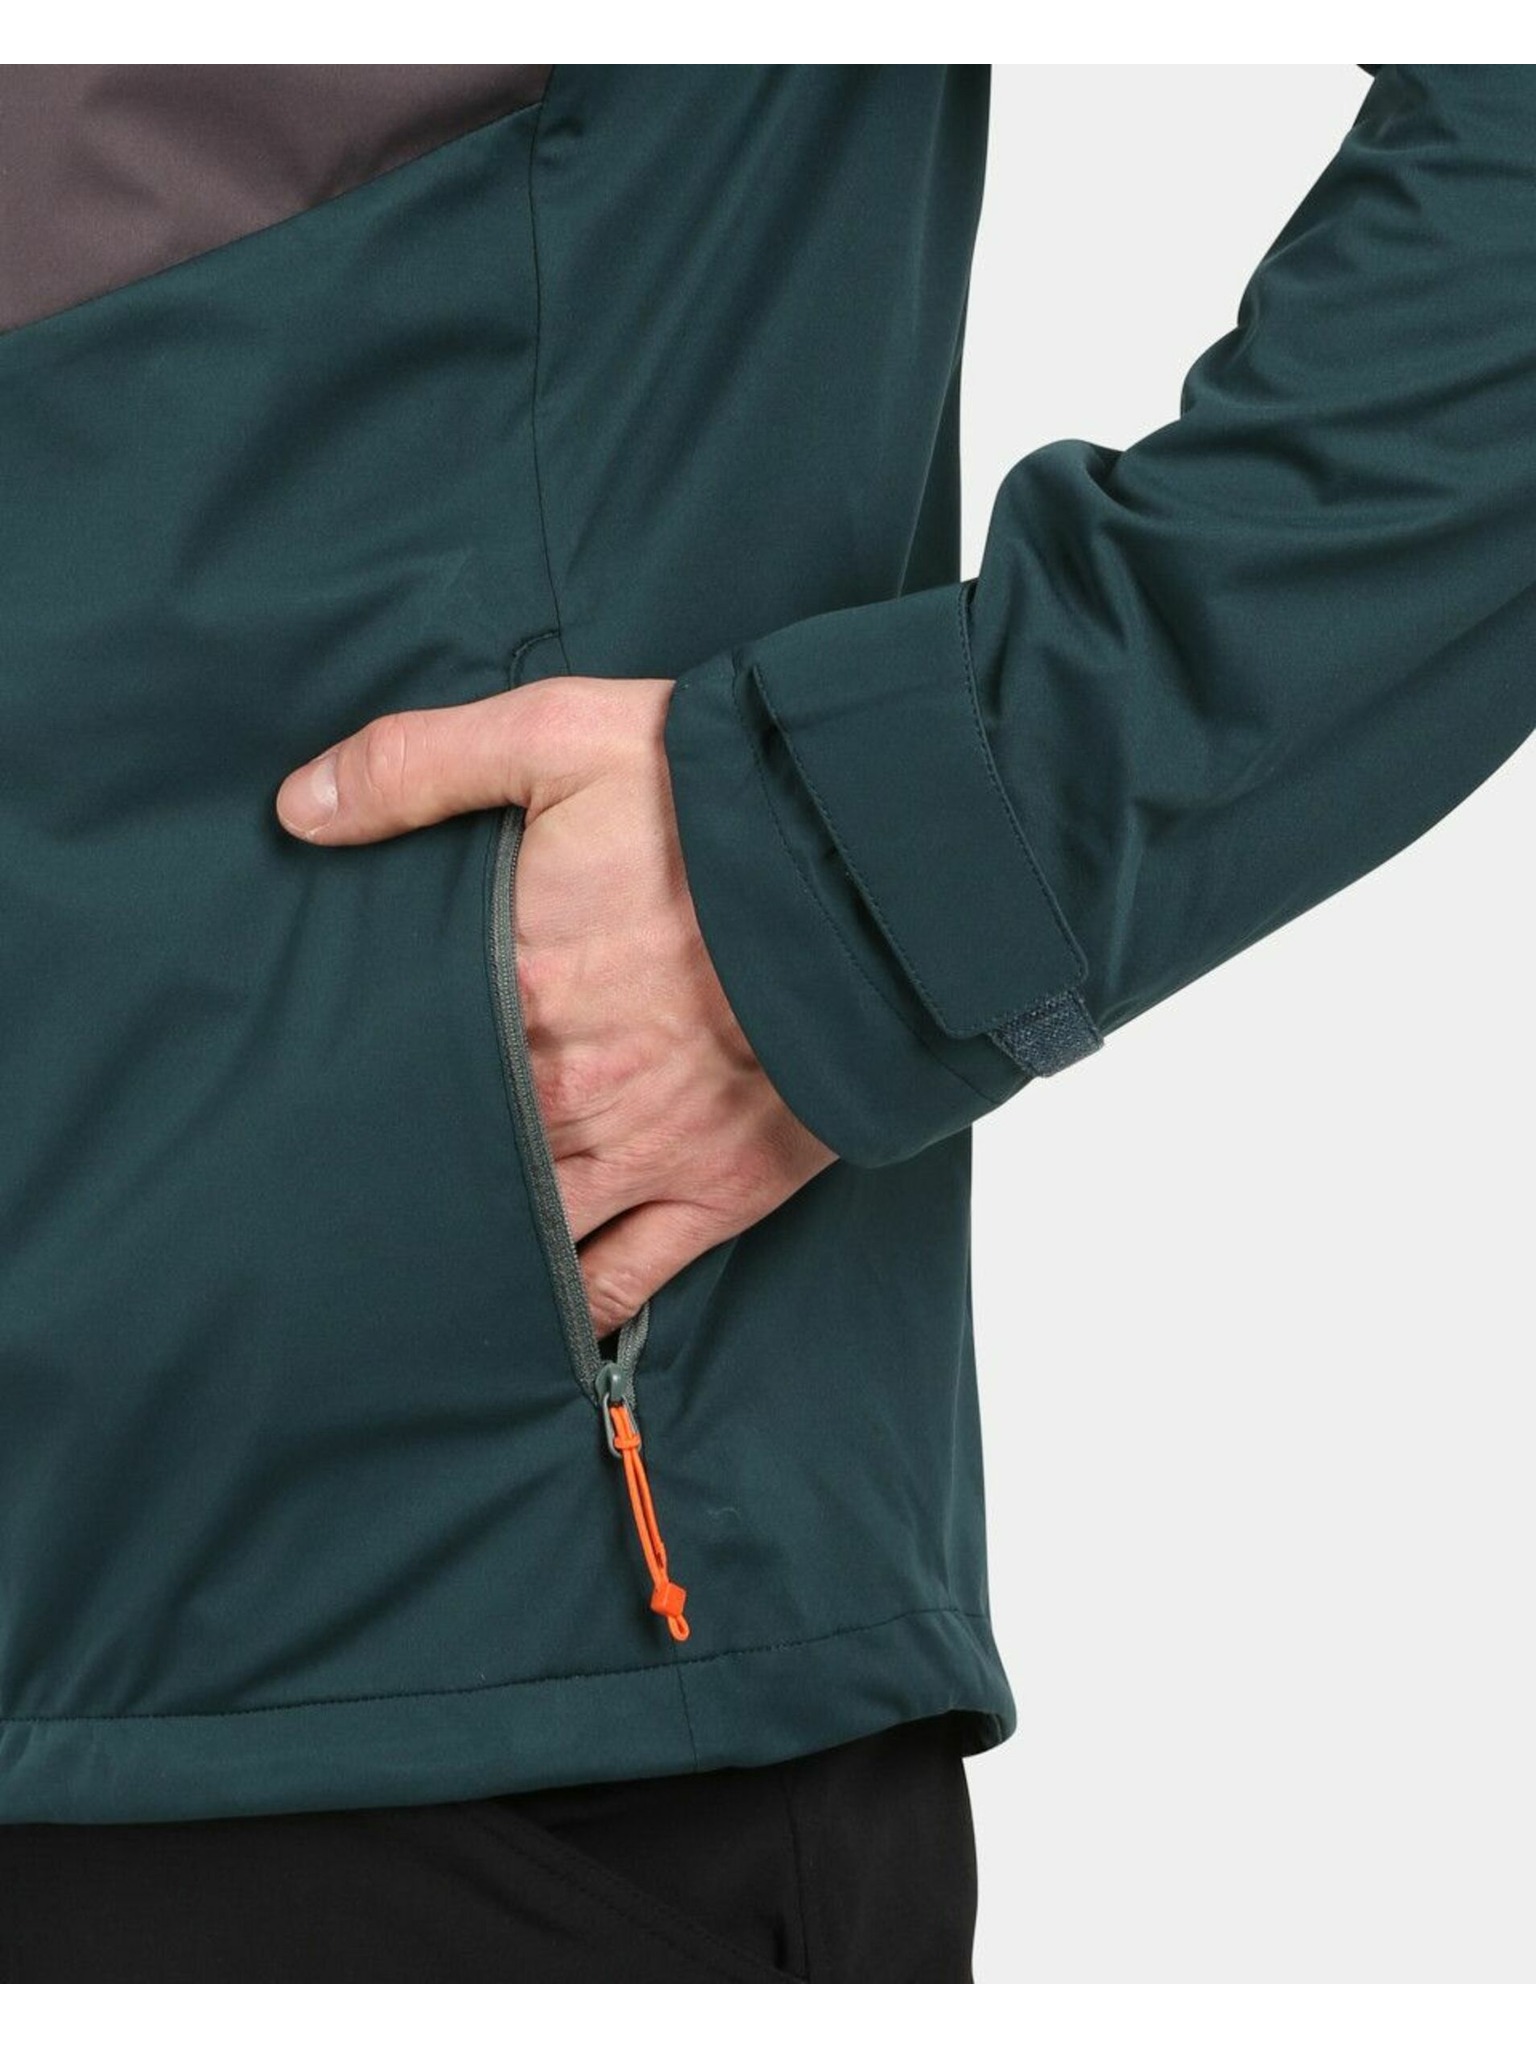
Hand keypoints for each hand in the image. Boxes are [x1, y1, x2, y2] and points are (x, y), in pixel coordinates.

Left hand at [276, 676, 835, 1335]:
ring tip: (415, 1269)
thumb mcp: (562, 736)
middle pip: (453, 1157)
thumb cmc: (726, 802)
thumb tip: (300, 810)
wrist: (883, 873)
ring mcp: (641, 1155)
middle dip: (406, 1172)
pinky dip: (571, 1313)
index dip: (359, 1079)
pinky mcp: (720, 1193)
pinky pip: (625, 1283)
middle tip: (349, 1191)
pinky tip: (529, 1321)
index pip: (400, 1061)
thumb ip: (422, 765)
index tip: (322, 1090)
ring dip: (473, 1249)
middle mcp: (564, 1093)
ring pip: (524, 1234)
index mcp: (514, 989)